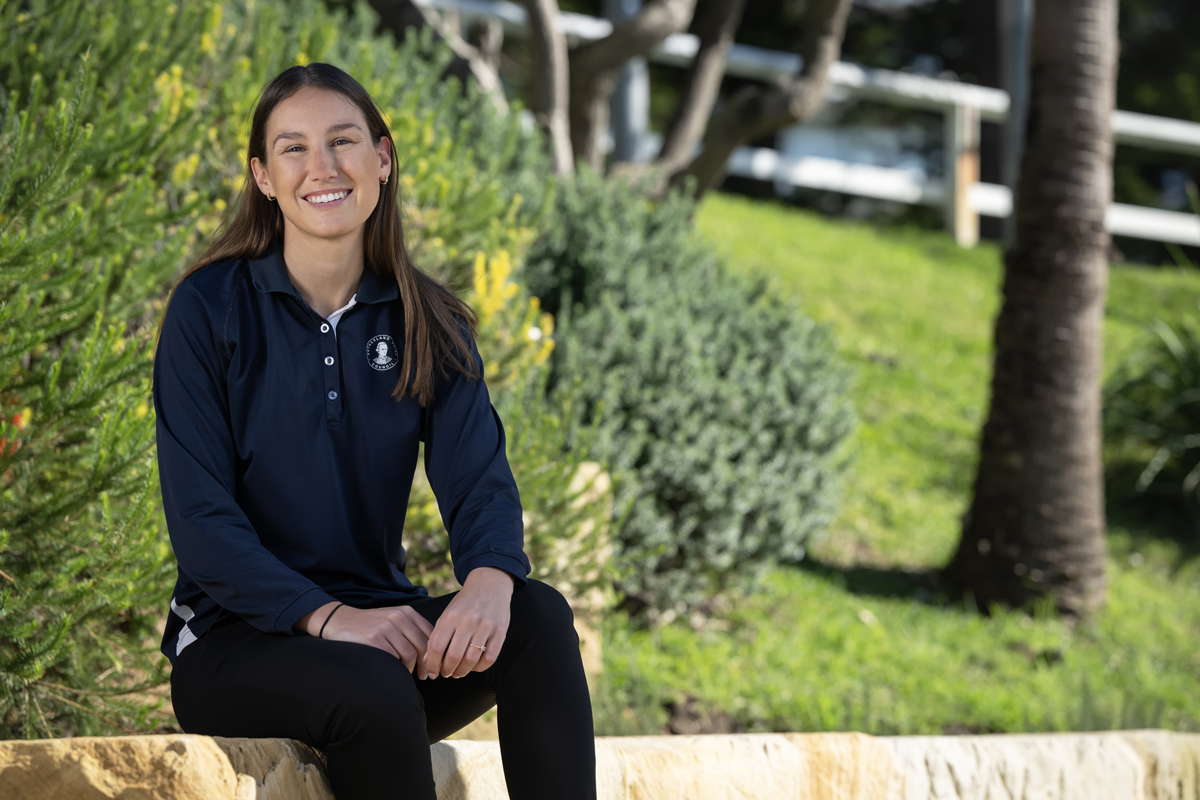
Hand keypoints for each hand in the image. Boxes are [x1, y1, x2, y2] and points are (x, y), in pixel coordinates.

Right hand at [297, 602, 434, 678]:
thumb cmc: (371, 626)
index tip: (434, 666)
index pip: (430, 634)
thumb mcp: (394, 620)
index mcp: (407, 612)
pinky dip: (396, 667)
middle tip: (425, 676)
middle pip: (422, 646)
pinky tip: (394, 671)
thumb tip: (433, 654)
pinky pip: (393, 658)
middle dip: (426, 665)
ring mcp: (385, 627)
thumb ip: (412, 631)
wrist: (340, 621)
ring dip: (411, 669)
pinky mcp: (373, 639)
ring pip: (409, 654)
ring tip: (408, 674)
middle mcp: (398, 617)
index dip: (434, 653)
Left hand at [422, 567, 513, 679]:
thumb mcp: (447, 614)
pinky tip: (474, 667)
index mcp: (451, 616)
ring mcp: (486, 626)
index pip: (436, 647)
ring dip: (462, 671)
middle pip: (453, 656)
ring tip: (458, 672)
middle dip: (447, 671)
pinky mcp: (500, 631)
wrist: (490, 585)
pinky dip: (479, 667)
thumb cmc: (465, 604)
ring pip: (471, 660)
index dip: (432, 664)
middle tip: (446, 673)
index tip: (433, 673)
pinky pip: (490, 658)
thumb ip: (437, 637)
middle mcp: (468, 620)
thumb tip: (428, 663)